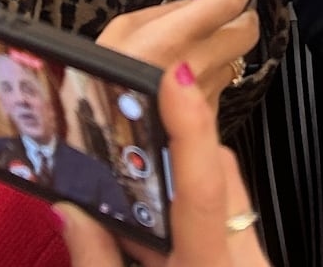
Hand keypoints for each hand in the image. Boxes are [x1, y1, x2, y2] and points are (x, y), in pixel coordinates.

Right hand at [53, 63, 270, 266]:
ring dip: (185, 175)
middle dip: (179, 142)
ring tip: (136, 182)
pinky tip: (158, 226)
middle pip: (217, 176)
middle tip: (134, 120)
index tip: (176, 75)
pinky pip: (228, 218)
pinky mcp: (249, 263)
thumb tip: (70, 210)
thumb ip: (95, 263)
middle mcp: (242, 260)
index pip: (202, 188)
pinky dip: (194, 208)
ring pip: (225, 192)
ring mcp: (252, 261)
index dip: (189, 127)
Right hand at [97, 0, 265, 101]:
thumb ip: (167, 10)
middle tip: (233, 11)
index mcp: (177, 36)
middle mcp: (199, 64)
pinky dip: (210, 77)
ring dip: (225, 51)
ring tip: (198, 48)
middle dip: (244, 17)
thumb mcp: (123, 29)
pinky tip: (187, 78)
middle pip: (247, 33)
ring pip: (235, 62)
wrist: (103, 129)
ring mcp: (207, 92)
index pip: (228, 2)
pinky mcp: (207, 115)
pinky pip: (219, 88)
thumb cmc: (104, 77)